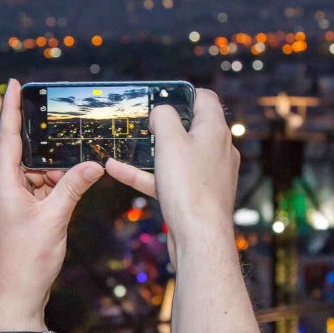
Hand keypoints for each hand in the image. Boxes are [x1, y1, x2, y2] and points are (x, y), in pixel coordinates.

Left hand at [0, 79, 103, 331]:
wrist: (14, 300)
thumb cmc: (26, 263)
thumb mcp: (54, 220)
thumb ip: (73, 187)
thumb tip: (92, 165)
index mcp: (3, 185)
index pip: (9, 138)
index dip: (12, 109)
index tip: (15, 84)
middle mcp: (3, 191)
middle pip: (25, 155)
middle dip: (49, 149)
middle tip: (69, 135)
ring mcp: (10, 205)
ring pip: (35, 175)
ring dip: (56, 174)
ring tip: (79, 171)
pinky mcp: (20, 218)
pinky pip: (39, 192)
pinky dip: (55, 189)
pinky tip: (73, 189)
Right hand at [105, 89, 238, 266]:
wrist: (200, 238)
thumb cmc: (189, 187)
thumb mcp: (170, 141)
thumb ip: (164, 117)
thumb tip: (161, 111)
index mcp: (215, 131)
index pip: (205, 99)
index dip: (183, 93)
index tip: (161, 97)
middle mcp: (216, 150)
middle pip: (190, 126)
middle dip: (164, 124)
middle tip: (142, 122)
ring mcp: (207, 174)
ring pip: (176, 155)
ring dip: (151, 151)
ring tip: (128, 145)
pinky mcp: (195, 195)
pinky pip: (168, 178)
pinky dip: (146, 173)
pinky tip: (117, 170)